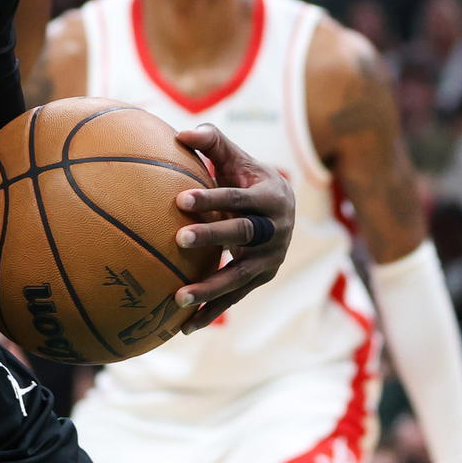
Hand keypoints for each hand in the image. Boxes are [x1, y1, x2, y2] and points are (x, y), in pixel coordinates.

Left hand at [171, 124, 294, 332]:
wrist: (284, 207)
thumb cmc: (248, 176)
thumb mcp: (236, 157)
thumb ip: (212, 142)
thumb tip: (181, 133)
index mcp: (271, 198)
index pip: (238, 198)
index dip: (211, 199)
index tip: (179, 201)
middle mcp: (276, 231)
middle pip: (242, 235)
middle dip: (212, 237)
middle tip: (178, 239)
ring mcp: (270, 259)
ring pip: (239, 276)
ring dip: (210, 289)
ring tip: (178, 299)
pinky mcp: (260, 279)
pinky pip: (234, 297)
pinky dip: (211, 312)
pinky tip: (183, 328)